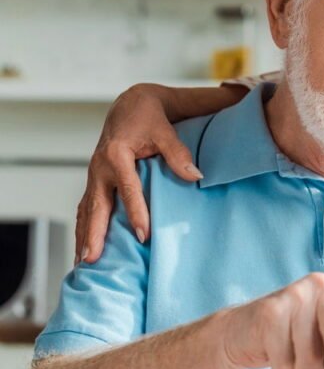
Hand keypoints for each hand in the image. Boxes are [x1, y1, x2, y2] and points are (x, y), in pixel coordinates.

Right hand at [76, 84, 200, 264]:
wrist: (130, 104)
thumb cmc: (149, 116)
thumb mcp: (165, 130)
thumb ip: (178, 152)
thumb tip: (195, 175)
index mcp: (117, 154)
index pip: (128, 189)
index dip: (135, 212)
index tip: (142, 234)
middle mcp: (100, 167)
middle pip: (96, 205)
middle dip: (94, 234)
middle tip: (92, 259)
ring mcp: (95, 176)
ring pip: (86, 210)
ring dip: (84, 236)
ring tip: (82, 264)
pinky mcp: (95, 181)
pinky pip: (86, 208)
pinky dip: (84, 228)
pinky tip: (83, 247)